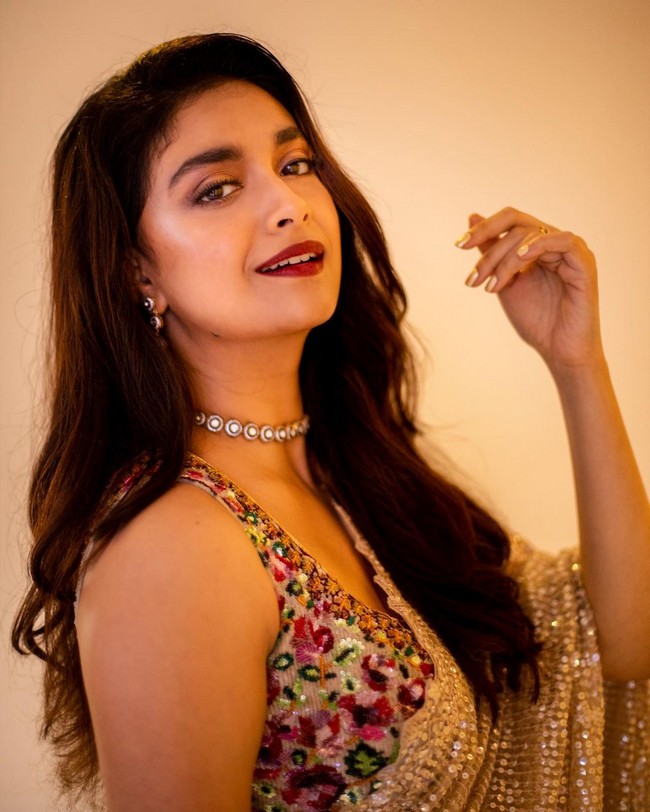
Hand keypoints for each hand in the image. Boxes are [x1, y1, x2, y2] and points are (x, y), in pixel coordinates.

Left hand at [455, 207, 603, 374]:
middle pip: (517, 225)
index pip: (509, 222)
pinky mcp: (585, 263)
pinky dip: (540, 245)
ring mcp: (571, 251)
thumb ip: (491, 251)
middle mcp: (554, 243)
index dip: (483, 229)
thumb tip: (472, 215)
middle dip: (490, 249)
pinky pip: (564, 242)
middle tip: (473, 278)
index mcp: (537, 245)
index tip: (458, 245)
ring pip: (532, 235)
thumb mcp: (504, 281)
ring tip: (492, 287)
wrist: (558, 350)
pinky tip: (521, 257)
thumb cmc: (536, 320)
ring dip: (505, 259)